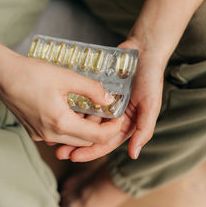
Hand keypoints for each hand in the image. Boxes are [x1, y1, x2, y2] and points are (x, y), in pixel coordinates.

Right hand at [0, 48, 123, 146]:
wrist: (1, 74)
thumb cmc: (31, 73)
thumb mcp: (67, 77)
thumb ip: (92, 89)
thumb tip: (108, 99)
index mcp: (61, 123)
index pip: (96, 137)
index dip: (112, 129)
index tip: (120, 117)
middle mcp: (50, 135)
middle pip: (85, 141)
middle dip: (100, 130)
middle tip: (107, 113)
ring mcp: (40, 135)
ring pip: (72, 139)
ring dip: (85, 129)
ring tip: (91, 110)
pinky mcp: (34, 131)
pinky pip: (58, 135)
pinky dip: (70, 127)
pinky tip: (72, 111)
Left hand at [55, 39, 163, 160]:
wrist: (144, 49)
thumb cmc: (151, 77)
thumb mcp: (151, 104)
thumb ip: (144, 129)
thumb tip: (134, 154)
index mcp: (126, 123)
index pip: (106, 142)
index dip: (91, 151)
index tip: (74, 156)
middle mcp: (114, 116)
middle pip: (92, 134)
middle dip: (76, 143)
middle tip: (59, 151)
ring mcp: (104, 103)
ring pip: (85, 119)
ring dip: (71, 127)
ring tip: (54, 134)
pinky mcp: (96, 90)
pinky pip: (82, 101)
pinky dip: (72, 108)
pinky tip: (58, 113)